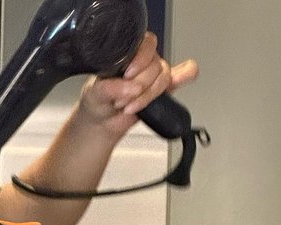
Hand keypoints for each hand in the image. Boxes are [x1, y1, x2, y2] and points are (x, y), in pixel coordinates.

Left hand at [78, 32, 198, 139]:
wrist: (101, 123)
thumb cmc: (98, 101)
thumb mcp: (96, 93)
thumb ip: (111, 88)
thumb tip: (131, 87)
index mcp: (128, 52)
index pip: (145, 44)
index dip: (140, 61)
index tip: (128, 76)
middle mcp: (143, 61)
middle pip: (155, 65)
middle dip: (140, 86)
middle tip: (123, 99)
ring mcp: (154, 76)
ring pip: (163, 79)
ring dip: (147, 96)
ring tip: (129, 106)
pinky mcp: (162, 91)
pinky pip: (181, 77)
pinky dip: (184, 76)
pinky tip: (180, 79)